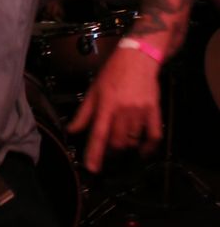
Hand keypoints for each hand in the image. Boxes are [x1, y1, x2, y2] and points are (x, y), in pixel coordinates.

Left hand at [67, 48, 162, 172]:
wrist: (138, 58)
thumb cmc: (113, 73)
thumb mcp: (93, 90)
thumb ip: (83, 113)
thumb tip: (71, 130)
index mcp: (106, 105)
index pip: (98, 134)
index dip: (94, 154)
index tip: (92, 169)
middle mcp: (123, 110)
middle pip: (116, 142)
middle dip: (110, 151)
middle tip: (106, 152)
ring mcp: (140, 112)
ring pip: (132, 141)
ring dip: (125, 147)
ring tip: (120, 145)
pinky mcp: (154, 111)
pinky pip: (154, 136)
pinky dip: (148, 147)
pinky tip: (142, 150)